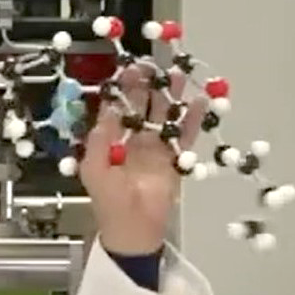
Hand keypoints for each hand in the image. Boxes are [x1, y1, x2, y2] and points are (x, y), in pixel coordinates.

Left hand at [78, 63, 206, 255]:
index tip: (129, 70)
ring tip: (179, 74)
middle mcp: (132, 140)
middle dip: (148, 86)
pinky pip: (184, 135)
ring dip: (171, 96)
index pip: (116, 108)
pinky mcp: (174, 159)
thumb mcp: (94, 169)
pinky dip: (193, 119)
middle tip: (156, 65)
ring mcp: (154, 148)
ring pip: (164, 116)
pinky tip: (200, 101)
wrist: (133, 229)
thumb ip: (99, 140)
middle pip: (142, 107)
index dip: (122, 89)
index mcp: (110, 141)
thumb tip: (107, 111)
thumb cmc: (109, 201)